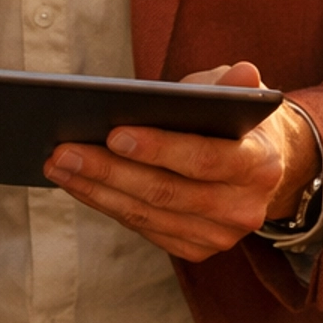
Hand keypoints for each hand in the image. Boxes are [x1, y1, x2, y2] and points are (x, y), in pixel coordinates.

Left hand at [42, 62, 317, 260]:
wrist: (263, 169)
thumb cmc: (237, 121)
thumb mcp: (240, 95)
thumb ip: (235, 85)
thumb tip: (243, 73)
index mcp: (260, 166)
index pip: (205, 159)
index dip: (158, 148)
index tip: (113, 133)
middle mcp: (243, 209)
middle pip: (166, 193)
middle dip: (110, 171)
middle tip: (64, 150)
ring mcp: (219, 236)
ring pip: (148, 215)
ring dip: (97, 190)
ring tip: (59, 164)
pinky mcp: (196, 249)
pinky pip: (143, 228)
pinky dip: (107, 204)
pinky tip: (79, 184)